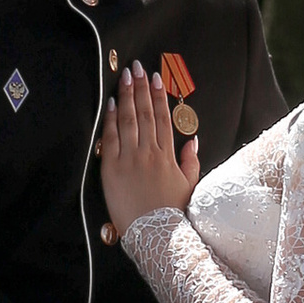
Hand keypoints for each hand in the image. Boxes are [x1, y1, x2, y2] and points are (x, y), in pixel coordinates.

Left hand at [101, 61, 197, 227]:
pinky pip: (110, 139)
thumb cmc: (172, 212)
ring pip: (128, 121)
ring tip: (125, 77)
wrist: (154, 235)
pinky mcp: (112, 169)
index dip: (159, 95)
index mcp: (167, 155)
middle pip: (144, 113)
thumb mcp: (189, 185)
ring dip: (126, 96)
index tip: (156, 78)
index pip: (162, 117)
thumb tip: (193, 139)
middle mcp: (148, 153)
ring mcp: (129, 160)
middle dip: (141, 88)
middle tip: (137, 67)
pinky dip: (111, 120)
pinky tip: (111, 104)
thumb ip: (191, 160)